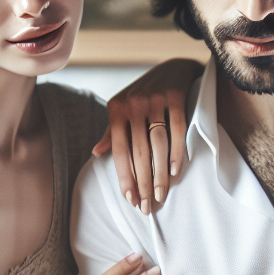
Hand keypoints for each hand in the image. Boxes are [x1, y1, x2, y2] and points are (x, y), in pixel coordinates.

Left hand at [92, 58, 203, 213]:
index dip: (124, 177)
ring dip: (159, 174)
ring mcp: (155, 100)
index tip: (130, 200)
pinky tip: (175, 173)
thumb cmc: (144, 95)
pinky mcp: (176, 97)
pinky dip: (177, 153)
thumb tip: (96, 153)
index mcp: (116, 110)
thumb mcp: (123, 109)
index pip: (119, 151)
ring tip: (160, 195)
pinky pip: (177, 131)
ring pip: (157, 145)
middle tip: (146, 206)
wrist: (173, 67)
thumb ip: (112, 132)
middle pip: (138, 152)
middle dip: (142, 182)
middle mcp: (133, 104)